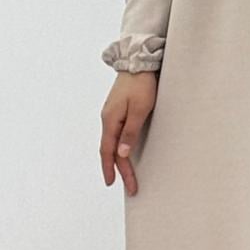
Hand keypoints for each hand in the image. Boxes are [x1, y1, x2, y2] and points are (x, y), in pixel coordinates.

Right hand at [99, 71, 156, 194]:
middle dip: (120, 170)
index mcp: (110, 120)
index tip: (113, 184)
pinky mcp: (118, 110)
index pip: (108, 151)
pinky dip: (120, 148)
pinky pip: (116, 134)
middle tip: (130, 187)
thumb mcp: (140, 110)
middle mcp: (108, 119)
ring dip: (119, 161)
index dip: (110, 169)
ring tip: (127, 176)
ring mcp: (112, 114)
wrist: (138, 62)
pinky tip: (124, 154)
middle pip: (111, 151)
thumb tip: (121, 153)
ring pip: (113, 143)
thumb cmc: (141, 85)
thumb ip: (130, 132)